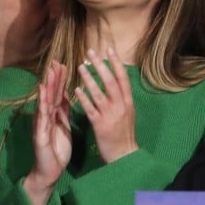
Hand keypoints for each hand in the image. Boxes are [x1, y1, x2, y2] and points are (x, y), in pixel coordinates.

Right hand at [24, 62, 71, 204]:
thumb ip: (64, 112)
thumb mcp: (63, 127)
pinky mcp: (39, 136)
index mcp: (55, 116)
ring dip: (46, 89)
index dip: (61, 81)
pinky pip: (42, 120)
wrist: (49, 171)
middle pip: (51, 96)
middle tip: (56, 63)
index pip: (59, 95)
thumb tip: (67, 96)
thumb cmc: (57, 150)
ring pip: (45, 104)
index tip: (65, 65)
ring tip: (48, 74)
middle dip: (53, 79)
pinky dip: (42, 107)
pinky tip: (42, 97)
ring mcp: (41, 126)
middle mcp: (46, 118)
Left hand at [74, 48, 137, 163]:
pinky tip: (76, 89)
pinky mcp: (100, 125)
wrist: (124, 155)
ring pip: (99, 92)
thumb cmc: (124, 134)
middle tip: (91, 52)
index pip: (122, 78)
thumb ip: (122, 99)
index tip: (109, 49)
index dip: (115, 63)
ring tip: (80, 66)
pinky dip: (83, 98)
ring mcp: (110, 115)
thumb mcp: (128, 114)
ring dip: (89, 78)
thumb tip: (116, 83)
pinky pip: (90, 108)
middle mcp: (121, 106)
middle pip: (110, 81)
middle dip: (100, 65)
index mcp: (128, 102)